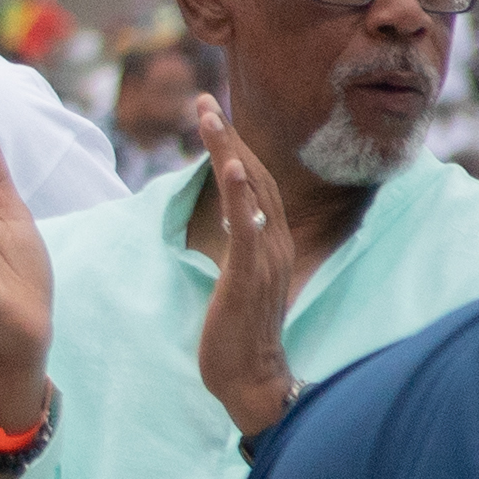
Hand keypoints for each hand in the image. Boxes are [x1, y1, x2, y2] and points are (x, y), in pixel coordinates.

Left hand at [193, 140, 309, 441]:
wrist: (251, 378)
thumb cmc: (238, 333)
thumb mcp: (237, 278)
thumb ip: (240, 247)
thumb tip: (231, 220)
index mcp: (269, 241)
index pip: (254, 183)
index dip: (235, 147)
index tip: (215, 116)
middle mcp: (274, 241)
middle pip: (254, 175)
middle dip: (229, 137)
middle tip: (205, 101)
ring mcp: (265, 256)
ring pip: (249, 190)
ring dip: (229, 151)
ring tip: (210, 116)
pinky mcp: (250, 273)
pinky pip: (247, 225)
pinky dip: (239, 193)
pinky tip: (228, 165)